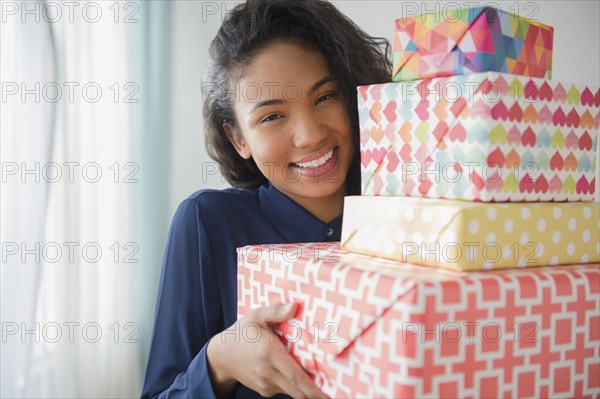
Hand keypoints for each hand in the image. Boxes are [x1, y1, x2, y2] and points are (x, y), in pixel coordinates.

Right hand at [207, 303, 327, 398]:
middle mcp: (267, 371)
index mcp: (268, 353)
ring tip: (324, 388)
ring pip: (292, 390)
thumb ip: (275, 311)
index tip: (328, 393)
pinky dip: (295, 386)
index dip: (313, 387)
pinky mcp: (264, 390)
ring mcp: (265, 383)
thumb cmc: (242, 332)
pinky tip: (302, 379)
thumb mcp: (256, 315)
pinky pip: (284, 389)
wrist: (221, 355)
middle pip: (297, 389)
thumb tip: (294, 306)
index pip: (295, 375)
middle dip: (316, 395)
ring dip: (307, 390)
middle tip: (334, 394)